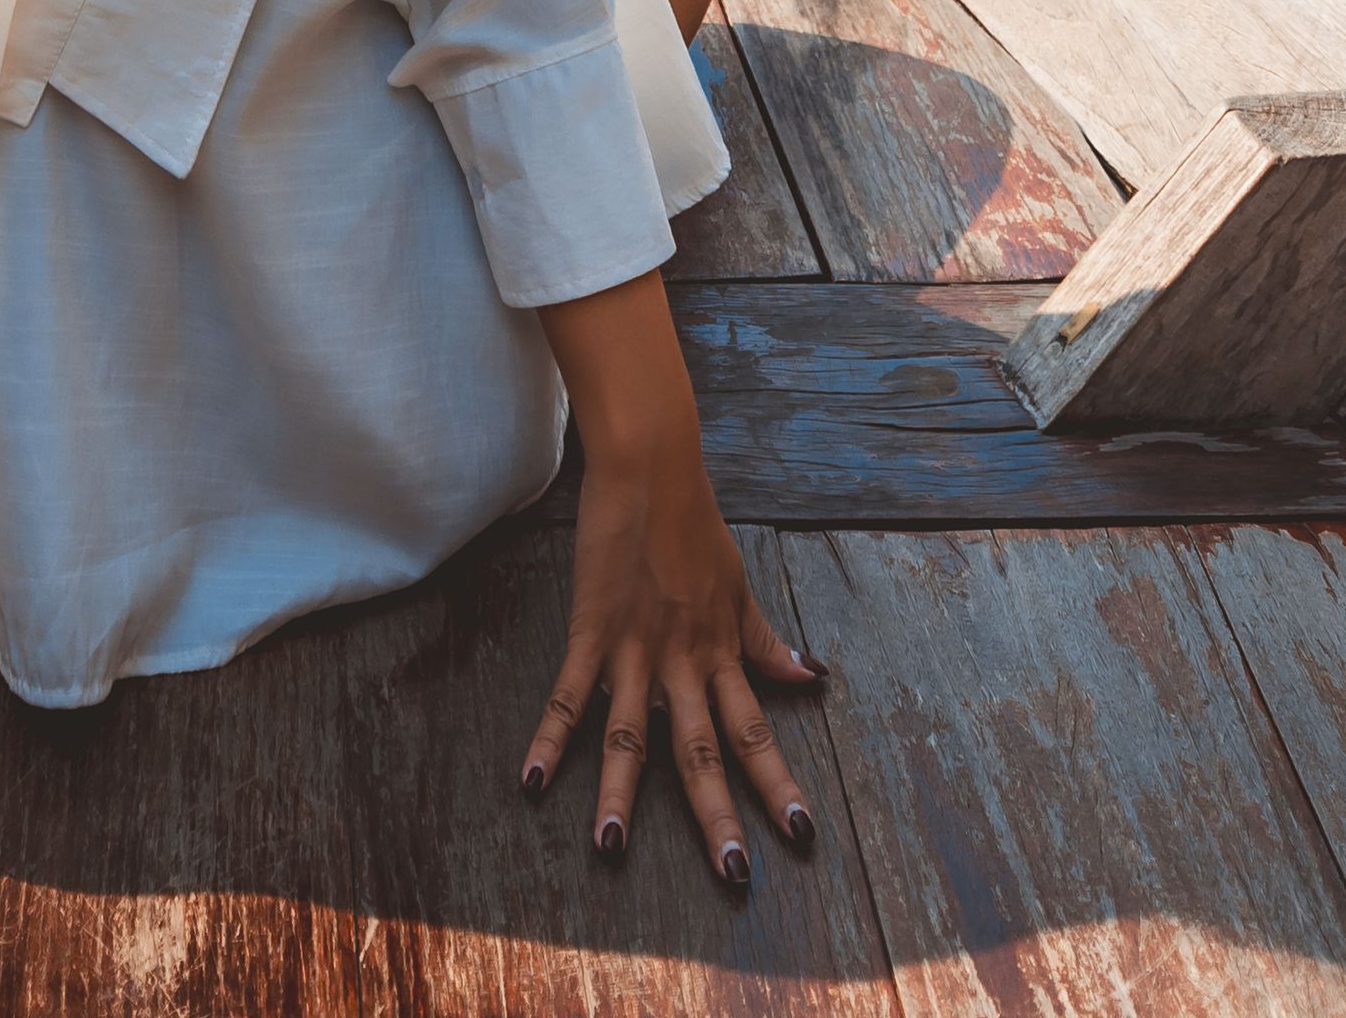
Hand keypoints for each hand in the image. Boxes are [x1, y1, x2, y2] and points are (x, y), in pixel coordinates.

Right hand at [518, 428, 823, 889]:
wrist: (651, 469)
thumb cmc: (696, 525)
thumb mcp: (741, 587)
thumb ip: (768, 642)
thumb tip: (814, 678)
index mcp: (721, 654)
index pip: (756, 732)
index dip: (778, 784)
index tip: (801, 835)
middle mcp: (683, 662)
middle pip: (702, 752)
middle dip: (716, 816)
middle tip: (732, 875)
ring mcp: (634, 650)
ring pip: (630, 737)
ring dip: (619, 796)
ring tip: (609, 850)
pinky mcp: (591, 631)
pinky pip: (569, 694)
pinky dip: (550, 736)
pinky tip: (531, 778)